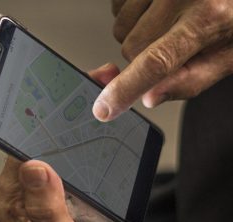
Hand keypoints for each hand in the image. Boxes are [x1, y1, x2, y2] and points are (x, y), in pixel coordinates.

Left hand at [0, 65, 118, 221]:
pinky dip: (78, 151)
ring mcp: (36, 196)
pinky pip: (64, 167)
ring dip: (69, 132)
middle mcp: (18, 195)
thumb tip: (35, 165)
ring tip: (91, 105)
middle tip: (83, 89)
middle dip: (57, 118)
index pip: (19, 148)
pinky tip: (93, 137)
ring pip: (51, 153)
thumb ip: (46, 207)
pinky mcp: (53, 199)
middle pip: (34, 145)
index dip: (39, 119)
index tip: (59, 94)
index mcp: (10, 201)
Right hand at [93, 0, 232, 120]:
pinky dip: (132, 14)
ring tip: (166, 23)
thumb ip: (190, 81)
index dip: (126, 89)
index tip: (105, 108)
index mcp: (208, 18)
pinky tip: (155, 10)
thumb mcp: (227, 55)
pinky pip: (119, 6)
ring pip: (121, 28)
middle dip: (143, 56)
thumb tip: (150, 97)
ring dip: (136, 32)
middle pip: (131, 48)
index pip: (156, 62)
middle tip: (170, 44)